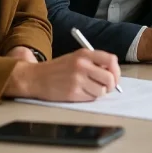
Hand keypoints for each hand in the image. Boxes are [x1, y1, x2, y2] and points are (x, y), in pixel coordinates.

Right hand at [4, 49, 120, 101]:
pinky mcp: (72, 93)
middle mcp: (82, 65)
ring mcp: (77, 79)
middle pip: (109, 78)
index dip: (116, 70)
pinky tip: (81, 93)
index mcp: (85, 54)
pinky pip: (91, 98)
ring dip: (99, 93)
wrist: (35, 77)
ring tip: (89, 89)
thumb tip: (113, 73)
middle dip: (110, 85)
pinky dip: (89, 98)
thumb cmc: (58, 69)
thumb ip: (94, 62)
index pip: (111, 60)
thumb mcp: (76, 58)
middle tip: (105, 87)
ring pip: (101, 91)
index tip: (114, 76)